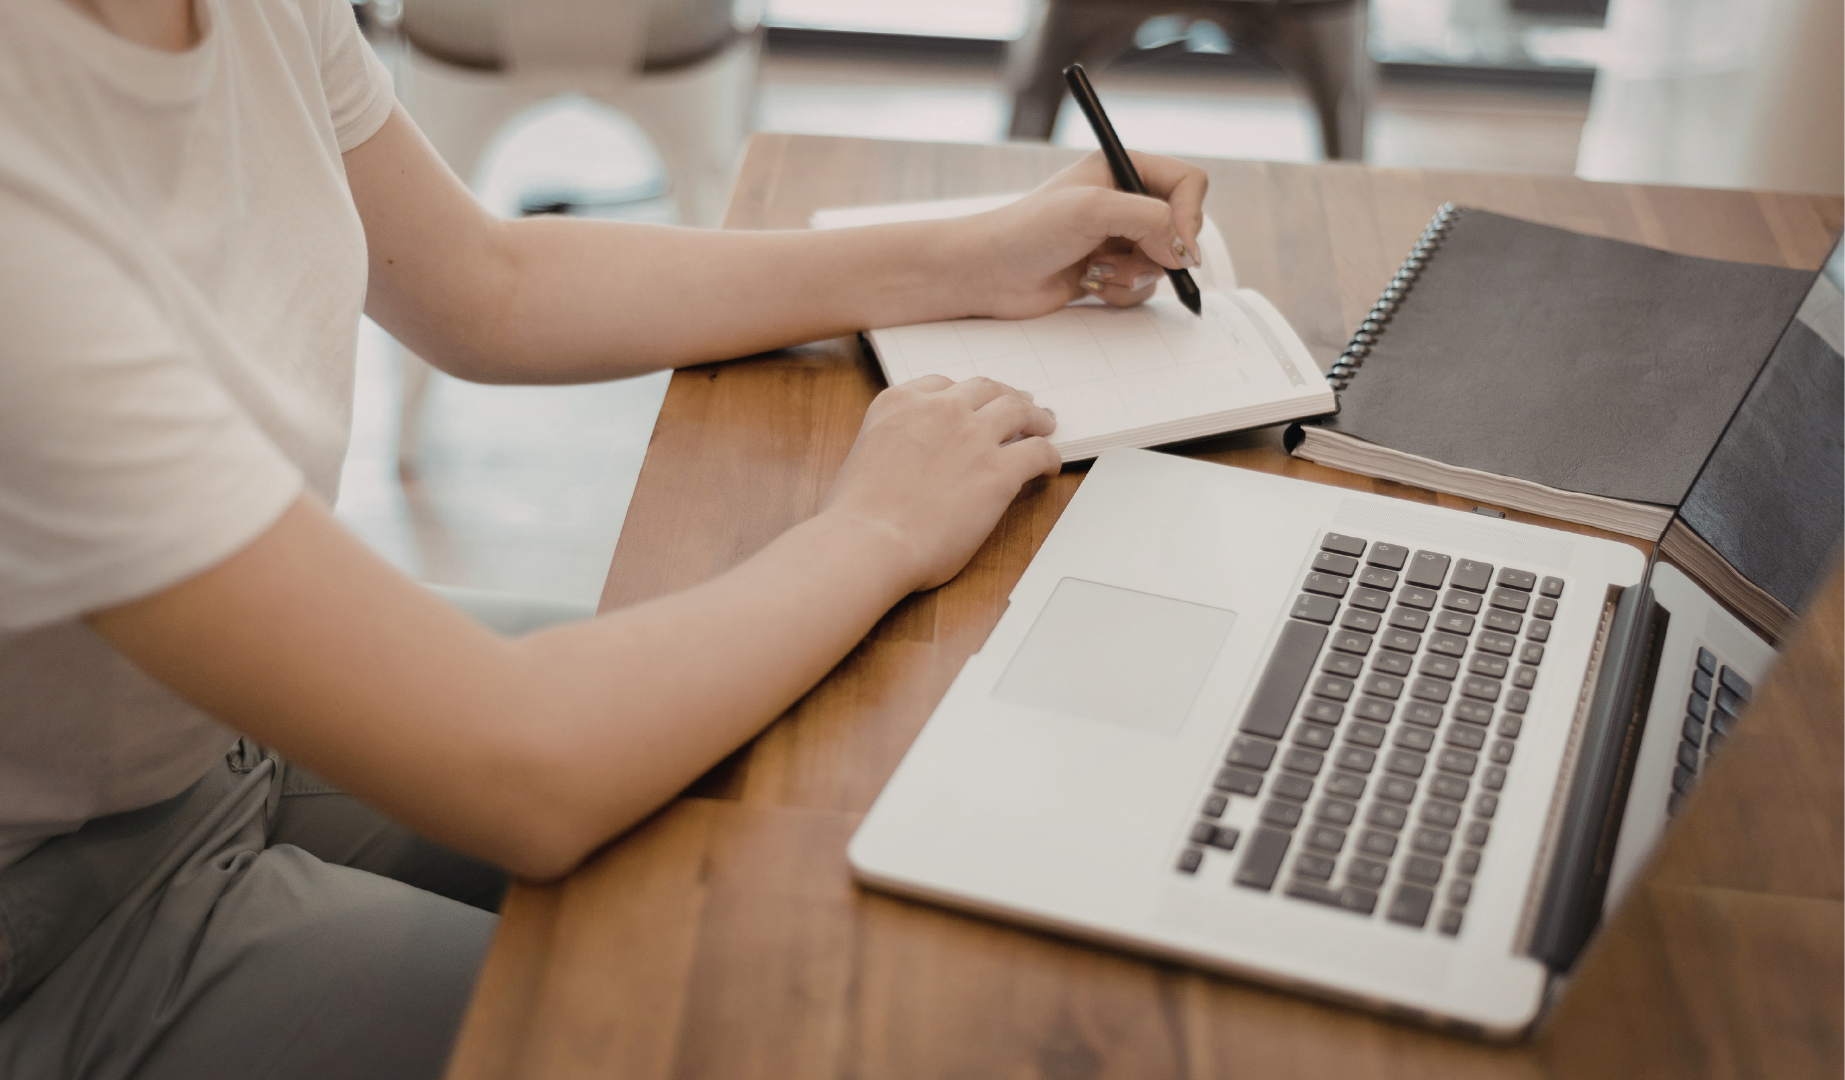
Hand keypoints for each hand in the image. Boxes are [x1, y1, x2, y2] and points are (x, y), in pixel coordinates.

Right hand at [820, 375, 1060, 592]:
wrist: (868, 541)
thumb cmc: (856, 515)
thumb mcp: (862, 455)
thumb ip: (892, 443)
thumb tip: (908, 459)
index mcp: (899, 402)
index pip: (941, 385)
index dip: (963, 395)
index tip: (973, 404)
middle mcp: (938, 409)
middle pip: (984, 388)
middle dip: (1004, 394)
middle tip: (1019, 405)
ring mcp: (972, 436)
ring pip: (1017, 409)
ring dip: (1035, 415)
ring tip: (1045, 425)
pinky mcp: (999, 471)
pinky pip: (1037, 451)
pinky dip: (1048, 455)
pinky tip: (1049, 466)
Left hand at [961, 150, 1207, 318]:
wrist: (990, 273)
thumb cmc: (1029, 230)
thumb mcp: (1094, 209)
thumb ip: (1150, 220)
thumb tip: (1184, 252)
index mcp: (1123, 168)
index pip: (1188, 182)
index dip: (1190, 215)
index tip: (1178, 245)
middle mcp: (1125, 200)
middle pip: (1181, 227)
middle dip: (1157, 251)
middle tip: (1128, 257)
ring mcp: (1119, 238)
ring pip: (1163, 263)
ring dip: (1133, 273)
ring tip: (1095, 269)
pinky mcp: (1110, 270)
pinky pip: (1142, 287)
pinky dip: (1121, 291)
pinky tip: (1087, 284)